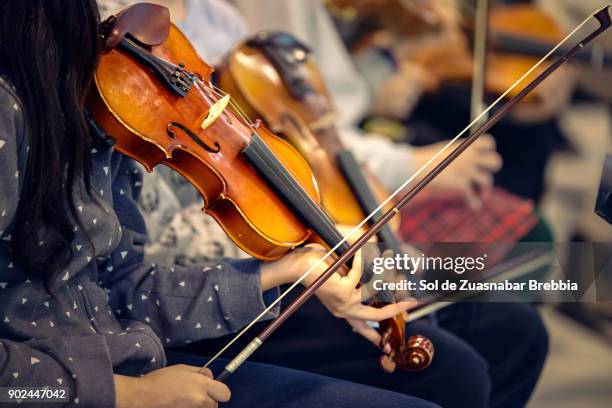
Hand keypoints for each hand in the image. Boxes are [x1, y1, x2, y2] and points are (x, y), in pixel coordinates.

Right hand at [114, 365, 230, 407]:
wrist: (142, 398)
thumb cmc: (160, 380)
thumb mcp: (181, 368)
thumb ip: (199, 372)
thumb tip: (210, 376)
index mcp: (200, 385)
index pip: (225, 393)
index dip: (219, 390)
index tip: (211, 388)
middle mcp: (200, 401)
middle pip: (215, 404)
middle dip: (209, 399)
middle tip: (194, 395)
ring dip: (200, 406)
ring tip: (185, 401)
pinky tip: (180, 405)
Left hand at [300, 246, 414, 346]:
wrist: (299, 267)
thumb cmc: (318, 270)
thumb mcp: (341, 280)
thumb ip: (359, 285)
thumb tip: (381, 281)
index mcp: (343, 311)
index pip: (362, 328)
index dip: (376, 335)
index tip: (386, 345)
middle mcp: (344, 310)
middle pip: (377, 317)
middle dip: (396, 309)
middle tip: (411, 302)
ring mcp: (345, 302)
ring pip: (375, 291)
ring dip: (383, 273)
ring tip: (386, 258)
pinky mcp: (344, 291)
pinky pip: (362, 274)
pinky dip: (362, 260)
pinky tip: (359, 252)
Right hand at [411, 134, 501, 209]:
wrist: (413, 167)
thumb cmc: (428, 160)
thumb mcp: (447, 151)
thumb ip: (462, 154)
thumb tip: (476, 161)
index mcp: (466, 146)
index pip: (489, 142)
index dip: (490, 150)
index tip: (485, 157)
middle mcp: (469, 156)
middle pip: (495, 161)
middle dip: (492, 169)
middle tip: (484, 175)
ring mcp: (466, 170)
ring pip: (487, 180)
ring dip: (484, 189)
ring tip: (482, 195)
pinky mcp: (460, 183)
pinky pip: (473, 195)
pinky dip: (474, 202)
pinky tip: (475, 206)